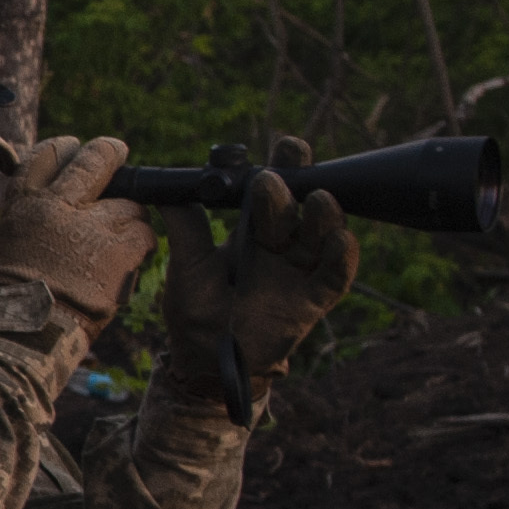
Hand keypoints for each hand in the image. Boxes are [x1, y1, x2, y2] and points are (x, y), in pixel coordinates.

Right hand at [0, 134, 153, 321]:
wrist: (27, 331)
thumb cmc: (16, 295)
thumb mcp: (11, 242)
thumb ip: (36, 216)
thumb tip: (58, 200)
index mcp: (24, 203)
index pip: (47, 155)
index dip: (65, 149)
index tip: (74, 149)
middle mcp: (56, 205)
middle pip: (95, 160)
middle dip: (110, 154)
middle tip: (118, 154)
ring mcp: (89, 224)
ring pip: (129, 203)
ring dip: (128, 219)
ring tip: (114, 244)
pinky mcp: (117, 247)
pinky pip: (144, 233)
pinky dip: (140, 246)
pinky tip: (126, 260)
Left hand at [159, 133, 358, 407]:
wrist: (207, 361)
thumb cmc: (196, 313)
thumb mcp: (187, 267)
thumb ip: (186, 229)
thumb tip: (167, 188)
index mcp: (253, 231)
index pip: (272, 192)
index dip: (281, 168)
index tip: (283, 147)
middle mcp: (282, 245)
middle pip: (299, 206)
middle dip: (299, 181)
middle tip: (290, 162)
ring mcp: (300, 271)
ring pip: (321, 235)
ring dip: (323, 216)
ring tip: (318, 199)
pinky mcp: (313, 299)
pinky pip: (334, 276)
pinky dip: (341, 257)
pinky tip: (340, 239)